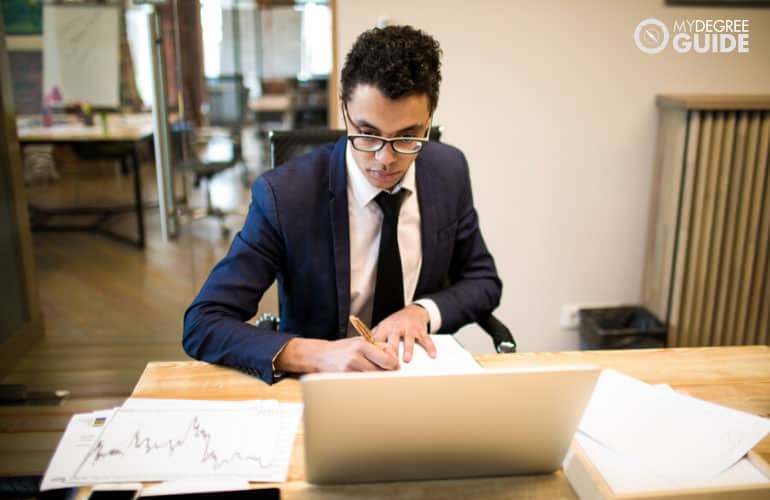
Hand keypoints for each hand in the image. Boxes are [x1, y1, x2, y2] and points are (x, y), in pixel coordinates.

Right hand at [274, 337, 398, 373]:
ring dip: (378, 378)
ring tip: (378, 374)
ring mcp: (349, 370)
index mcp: (361, 346)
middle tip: (390, 372)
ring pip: (373, 379)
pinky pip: (363, 384)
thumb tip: (393, 356)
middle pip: (382, 372)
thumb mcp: (359, 341)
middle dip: (388, 373)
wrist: (320, 356)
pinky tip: (367, 379)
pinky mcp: (345, 380)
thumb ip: (376, 347)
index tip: (395, 365)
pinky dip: (368, 382)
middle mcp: (355, 358)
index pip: (387, 360)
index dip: (394, 364)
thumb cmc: (342, 348)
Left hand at [372, 304, 435, 362]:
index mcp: (385, 327)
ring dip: (408, 350)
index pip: (378, 339)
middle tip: (389, 363)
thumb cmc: (396, 322)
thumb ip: (374, 337)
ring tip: (407, 360)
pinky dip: (430, 347)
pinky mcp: (421, 330)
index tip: (373, 362)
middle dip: (391, 351)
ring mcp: (409, 328)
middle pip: (392, 339)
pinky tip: (432, 355)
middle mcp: (397, 327)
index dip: (375, 350)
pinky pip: (426, 339)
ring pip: (409, 339)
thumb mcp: (383, 326)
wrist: (413, 311)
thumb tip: (361, 349)